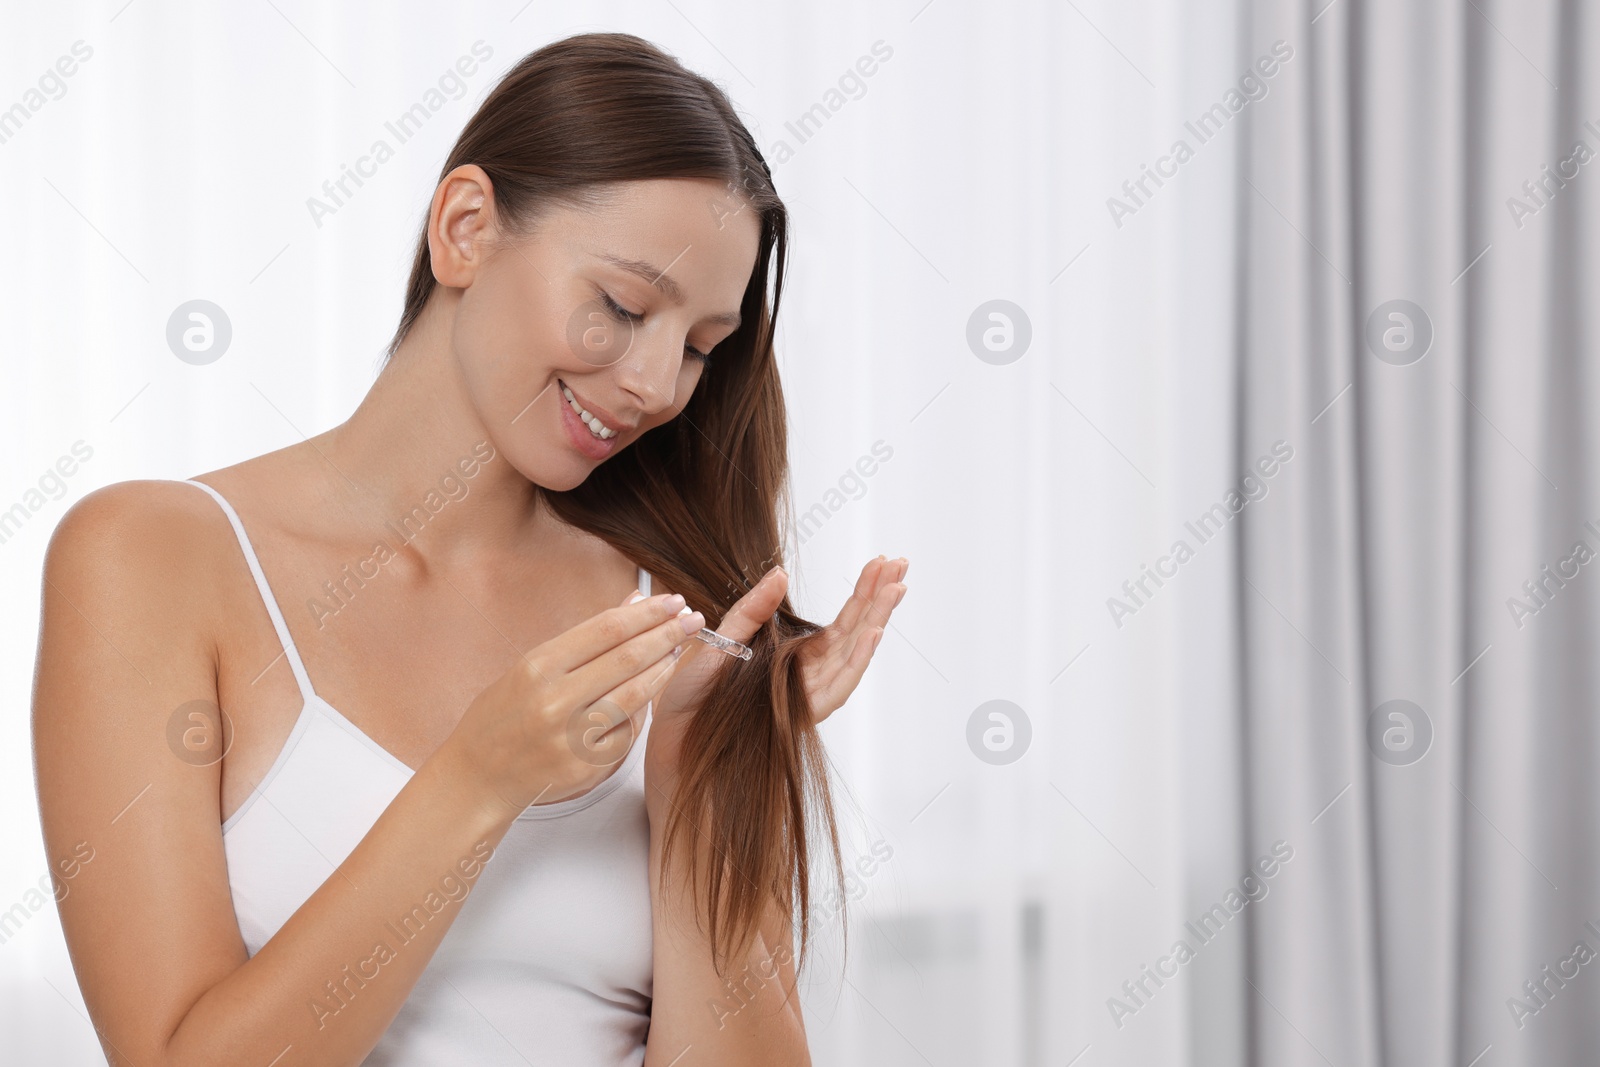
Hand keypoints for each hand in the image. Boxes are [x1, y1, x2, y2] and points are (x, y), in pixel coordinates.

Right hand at [441, 591, 703, 817]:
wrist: (477, 777)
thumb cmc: (503, 716)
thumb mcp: (532, 667)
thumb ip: (585, 639)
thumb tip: (633, 603)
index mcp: (538, 667)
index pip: (607, 629)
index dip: (648, 613)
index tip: (673, 601)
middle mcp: (556, 700)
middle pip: (629, 657)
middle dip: (668, 633)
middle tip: (693, 619)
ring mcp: (572, 736)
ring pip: (636, 694)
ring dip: (664, 667)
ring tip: (678, 649)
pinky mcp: (587, 766)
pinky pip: (628, 731)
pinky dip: (642, 709)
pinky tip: (649, 692)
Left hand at [644, 556, 908, 813]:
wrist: (672, 747)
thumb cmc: (691, 703)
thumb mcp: (718, 643)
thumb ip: (752, 611)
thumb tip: (781, 573)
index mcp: (792, 657)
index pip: (838, 621)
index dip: (862, 592)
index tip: (882, 562)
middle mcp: (806, 677)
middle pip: (853, 632)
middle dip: (878, 598)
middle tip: (901, 564)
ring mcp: (807, 696)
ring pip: (853, 655)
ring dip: (876, 620)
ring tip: (896, 589)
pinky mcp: (801, 715)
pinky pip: (837, 687)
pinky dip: (857, 659)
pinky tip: (872, 633)